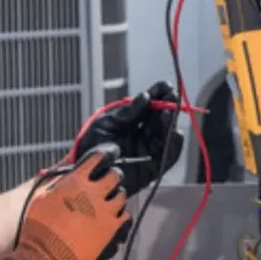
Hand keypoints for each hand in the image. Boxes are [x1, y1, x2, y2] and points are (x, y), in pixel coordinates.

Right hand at [6, 145, 131, 259]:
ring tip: (111, 197)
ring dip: (116, 194)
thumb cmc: (39, 228)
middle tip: (110, 177)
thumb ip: (60, 183)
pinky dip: (120, 213)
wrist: (48, 258)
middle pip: (115, 175)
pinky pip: (124, 215)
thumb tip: (69, 175)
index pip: (98, 158)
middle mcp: (94, 193)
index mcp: (76, 181)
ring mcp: (106, 211)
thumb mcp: (43, 198)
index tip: (107, 154)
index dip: (104, 154)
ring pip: (121, 195)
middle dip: (113, 174)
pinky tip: (114, 215)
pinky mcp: (112, 229)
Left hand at [73, 80, 183, 196]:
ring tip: (168, 112)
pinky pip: (168, 157)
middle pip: (160, 119)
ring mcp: (147, 151)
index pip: (148, 107)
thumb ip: (126, 113)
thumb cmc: (91, 147)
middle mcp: (141, 135)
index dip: (158, 95)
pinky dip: (174, 145)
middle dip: (167, 106)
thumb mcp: (106, 124)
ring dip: (169, 123)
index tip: (165, 86)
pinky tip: (175, 133)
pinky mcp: (152, 169)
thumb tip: (145, 97)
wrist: (85, 173)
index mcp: (130, 122)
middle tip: (171, 96)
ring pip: (165, 135)